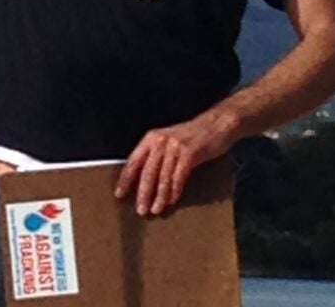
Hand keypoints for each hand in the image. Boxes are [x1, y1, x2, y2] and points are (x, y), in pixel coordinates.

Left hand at [114, 110, 237, 216]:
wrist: (215, 125)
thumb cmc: (191, 136)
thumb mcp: (168, 142)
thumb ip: (156, 158)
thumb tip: (142, 183)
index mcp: (151, 138)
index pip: (133, 161)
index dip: (125, 179)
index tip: (120, 194)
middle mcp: (161, 141)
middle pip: (147, 171)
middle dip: (143, 193)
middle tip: (140, 209)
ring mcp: (175, 146)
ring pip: (163, 177)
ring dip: (159, 196)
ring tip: (155, 209)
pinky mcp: (190, 153)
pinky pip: (179, 177)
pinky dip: (174, 191)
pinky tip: (171, 201)